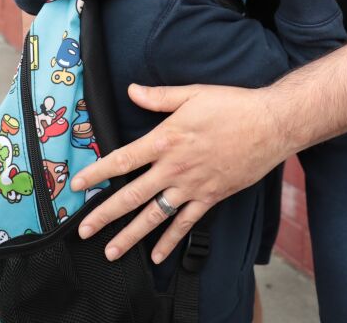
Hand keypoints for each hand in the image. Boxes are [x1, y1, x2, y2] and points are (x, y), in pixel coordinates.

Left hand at [70, 83, 293, 263]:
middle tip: (83, 231)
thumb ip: (159, 97)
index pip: (122, 160)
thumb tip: (132, 90)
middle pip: (131, 196)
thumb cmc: (232, 105)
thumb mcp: (192, 94)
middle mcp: (174, 168)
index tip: (76, 185)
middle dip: (104, 215)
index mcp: (165, 140)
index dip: (96, 174)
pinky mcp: (210, 197)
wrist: (270, 125)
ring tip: (112, 251)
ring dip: (131, 235)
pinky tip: (157, 255)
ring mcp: (192, 186)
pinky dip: (170, 241)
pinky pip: (185, 224)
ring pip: (154, 216)